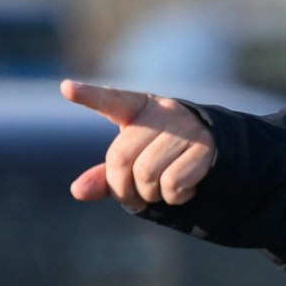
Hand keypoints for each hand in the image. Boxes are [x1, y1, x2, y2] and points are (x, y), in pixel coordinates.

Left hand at [61, 80, 216, 206]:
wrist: (219, 156)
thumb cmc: (166, 158)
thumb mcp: (134, 162)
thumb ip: (106, 175)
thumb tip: (77, 191)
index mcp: (138, 108)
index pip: (111, 100)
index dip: (89, 96)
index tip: (66, 88)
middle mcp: (161, 111)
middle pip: (120, 159)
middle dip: (124, 189)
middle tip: (137, 197)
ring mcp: (185, 127)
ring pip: (147, 175)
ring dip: (151, 195)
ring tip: (163, 190)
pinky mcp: (205, 147)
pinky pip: (172, 183)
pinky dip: (174, 197)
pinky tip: (185, 189)